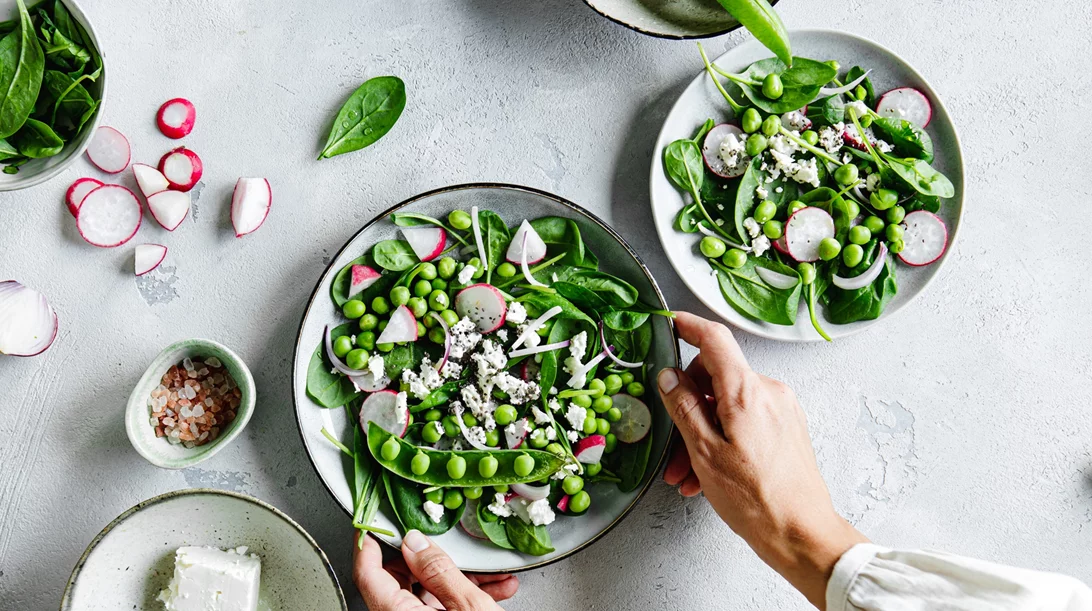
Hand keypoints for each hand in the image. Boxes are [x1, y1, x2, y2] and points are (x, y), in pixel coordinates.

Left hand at [353, 530, 518, 609]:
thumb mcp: (468, 608)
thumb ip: (439, 572)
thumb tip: (416, 542)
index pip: (367, 574)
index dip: (369, 543)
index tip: (375, 521)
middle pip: (398, 581)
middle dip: (428, 561)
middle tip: (446, 546)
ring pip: (425, 595)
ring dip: (458, 580)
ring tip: (490, 576)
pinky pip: (440, 610)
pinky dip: (463, 598)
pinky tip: (493, 591)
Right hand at [658, 312, 866, 608]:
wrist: (802, 534)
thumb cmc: (758, 500)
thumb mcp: (705, 453)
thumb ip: (684, 408)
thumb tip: (669, 378)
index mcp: (747, 392)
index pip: (715, 340)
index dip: (688, 326)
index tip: (670, 323)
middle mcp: (769, 392)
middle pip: (716, 376)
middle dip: (687, 406)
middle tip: (671, 442)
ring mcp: (781, 410)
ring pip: (727, 404)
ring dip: (701, 432)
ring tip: (688, 472)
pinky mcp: (786, 427)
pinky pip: (744, 420)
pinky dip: (722, 438)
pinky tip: (708, 472)